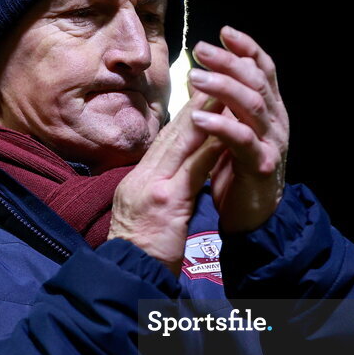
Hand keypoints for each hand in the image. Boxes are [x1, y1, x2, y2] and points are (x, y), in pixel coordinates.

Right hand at [108, 92, 224, 273]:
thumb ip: (160, 191)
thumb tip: (177, 177)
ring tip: (224, 94)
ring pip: (181, 144)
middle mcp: (142, 177)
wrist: (129, 276)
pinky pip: (191, 169)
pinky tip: (224, 132)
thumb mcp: (146, 215)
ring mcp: (151, 187)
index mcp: (138, 180)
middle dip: (196, 105)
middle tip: (217, 78)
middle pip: (173, 134)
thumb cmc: (141, 252)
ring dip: (205, 117)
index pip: (165, 141)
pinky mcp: (165, 202)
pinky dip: (208, 147)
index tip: (203, 92)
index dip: (186, 115)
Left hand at [188, 26, 288, 233]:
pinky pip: (242, 140)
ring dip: (224, 88)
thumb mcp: (233, 131)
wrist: (254, 217)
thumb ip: (225, 105)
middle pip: (256, 81)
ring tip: (196, 77)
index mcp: (270, 110)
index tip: (224, 32)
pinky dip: (220, 125)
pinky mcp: (261, 166)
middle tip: (200, 50)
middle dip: (229, 62)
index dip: (246, 48)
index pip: (263, 69)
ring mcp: (272, 142)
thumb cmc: (238, 171)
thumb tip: (206, 74)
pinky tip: (198, 116)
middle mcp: (276, 121)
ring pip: (252, 105)